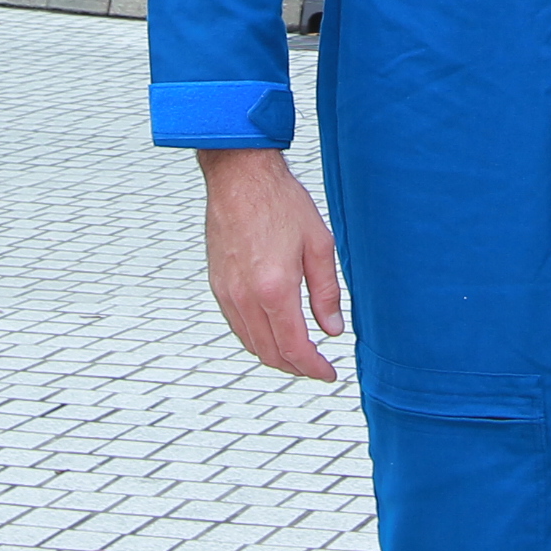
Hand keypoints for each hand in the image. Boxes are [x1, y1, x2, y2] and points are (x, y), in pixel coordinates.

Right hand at [198, 147, 345, 379]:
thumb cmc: (280, 202)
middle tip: (317, 366)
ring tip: (299, 353)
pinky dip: (256, 339)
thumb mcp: (318, 244)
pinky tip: (273, 331)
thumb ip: (326, 292)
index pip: (294, 348)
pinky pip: (236, 326)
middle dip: (296, 367)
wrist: (240, 177)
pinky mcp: (217, 285)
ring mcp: (227, 293)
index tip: (329, 373)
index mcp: (275, 289)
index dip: (313, 368)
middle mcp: (246, 297)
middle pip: (270, 353)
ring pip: (250, 344)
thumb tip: (333, 329)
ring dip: (275, 356)